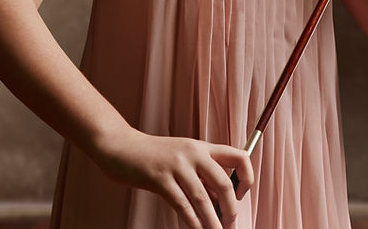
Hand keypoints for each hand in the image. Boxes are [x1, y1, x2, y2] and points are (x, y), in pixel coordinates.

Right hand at [94, 128, 254, 227]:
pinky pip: (182, 204)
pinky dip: (192, 221)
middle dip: (231, 209)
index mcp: (203, 147)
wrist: (121, 147)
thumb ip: (201, 177)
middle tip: (230, 224)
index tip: (241, 194)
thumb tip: (219, 204)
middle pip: (224, 183)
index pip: (239, 156)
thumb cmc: (153, 156)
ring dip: (212, 221)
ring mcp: (177, 165)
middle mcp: (193, 153)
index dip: (246, 177)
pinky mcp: (159, 179)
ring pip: (203, 198)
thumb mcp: (183, 160)